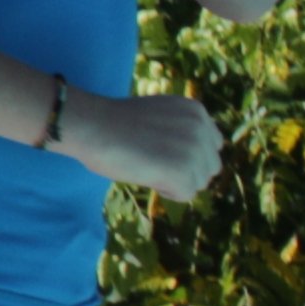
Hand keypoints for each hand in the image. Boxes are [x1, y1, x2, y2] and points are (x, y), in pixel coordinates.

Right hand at [63, 88, 220, 203]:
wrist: (92, 125)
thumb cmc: (114, 122)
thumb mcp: (160, 116)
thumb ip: (182, 130)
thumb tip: (193, 156)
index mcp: (196, 111)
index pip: (212, 145)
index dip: (190, 155)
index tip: (165, 152)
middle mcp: (202, 128)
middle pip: (210, 166)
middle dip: (187, 170)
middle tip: (154, 161)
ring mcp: (194, 150)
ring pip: (199, 182)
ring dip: (176, 180)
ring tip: (148, 165)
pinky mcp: (183, 171)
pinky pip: (186, 194)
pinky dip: (166, 190)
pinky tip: (147, 175)